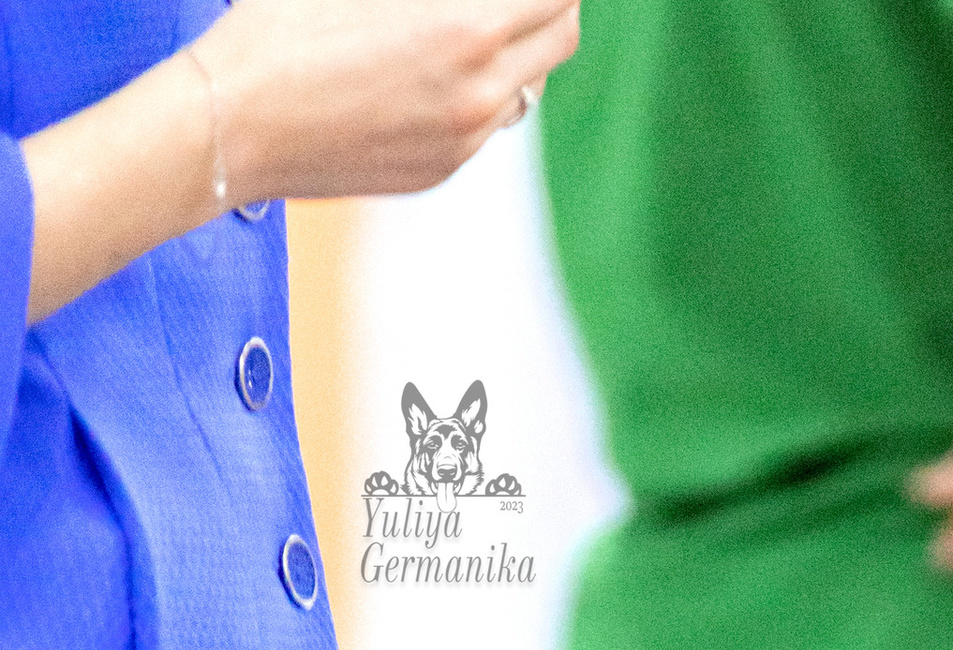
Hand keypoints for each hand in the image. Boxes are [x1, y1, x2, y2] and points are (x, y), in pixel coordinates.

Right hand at [23, 0, 580, 322]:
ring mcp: (464, 143)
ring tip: (479, 20)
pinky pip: (488, 125)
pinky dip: (482, 90)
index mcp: (465, 31)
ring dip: (518, 49)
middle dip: (550, 2)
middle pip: (560, 40)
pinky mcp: (439, 171)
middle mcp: (479, 95)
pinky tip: (436, 68)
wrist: (233, 123)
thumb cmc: (280, 28)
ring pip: (528, 89)